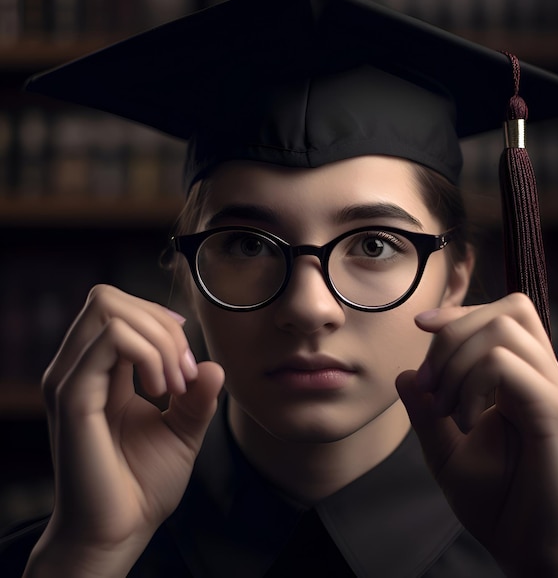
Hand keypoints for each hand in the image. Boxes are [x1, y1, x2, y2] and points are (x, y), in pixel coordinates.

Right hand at [25, 285, 223, 576]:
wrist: (121, 530)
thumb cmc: (144, 483)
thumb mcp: (184, 430)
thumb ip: (197, 395)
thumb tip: (214, 365)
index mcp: (97, 371)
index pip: (118, 309)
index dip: (161, 322)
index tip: (188, 364)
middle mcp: (76, 369)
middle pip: (109, 298)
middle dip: (161, 326)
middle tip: (184, 373)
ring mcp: (70, 380)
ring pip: (110, 309)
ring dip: (158, 338)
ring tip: (174, 384)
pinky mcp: (73, 397)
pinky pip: (112, 340)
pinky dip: (150, 354)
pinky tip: (163, 390)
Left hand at [396, 293, 557, 576]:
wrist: (531, 552)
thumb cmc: (494, 502)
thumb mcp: (445, 450)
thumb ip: (425, 411)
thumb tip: (405, 373)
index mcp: (527, 380)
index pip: (503, 315)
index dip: (460, 313)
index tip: (420, 325)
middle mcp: (548, 378)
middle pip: (509, 309)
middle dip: (455, 332)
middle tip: (431, 383)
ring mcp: (557, 393)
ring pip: (505, 330)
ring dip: (457, 361)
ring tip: (446, 407)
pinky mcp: (557, 414)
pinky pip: (507, 366)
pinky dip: (471, 384)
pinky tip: (462, 420)